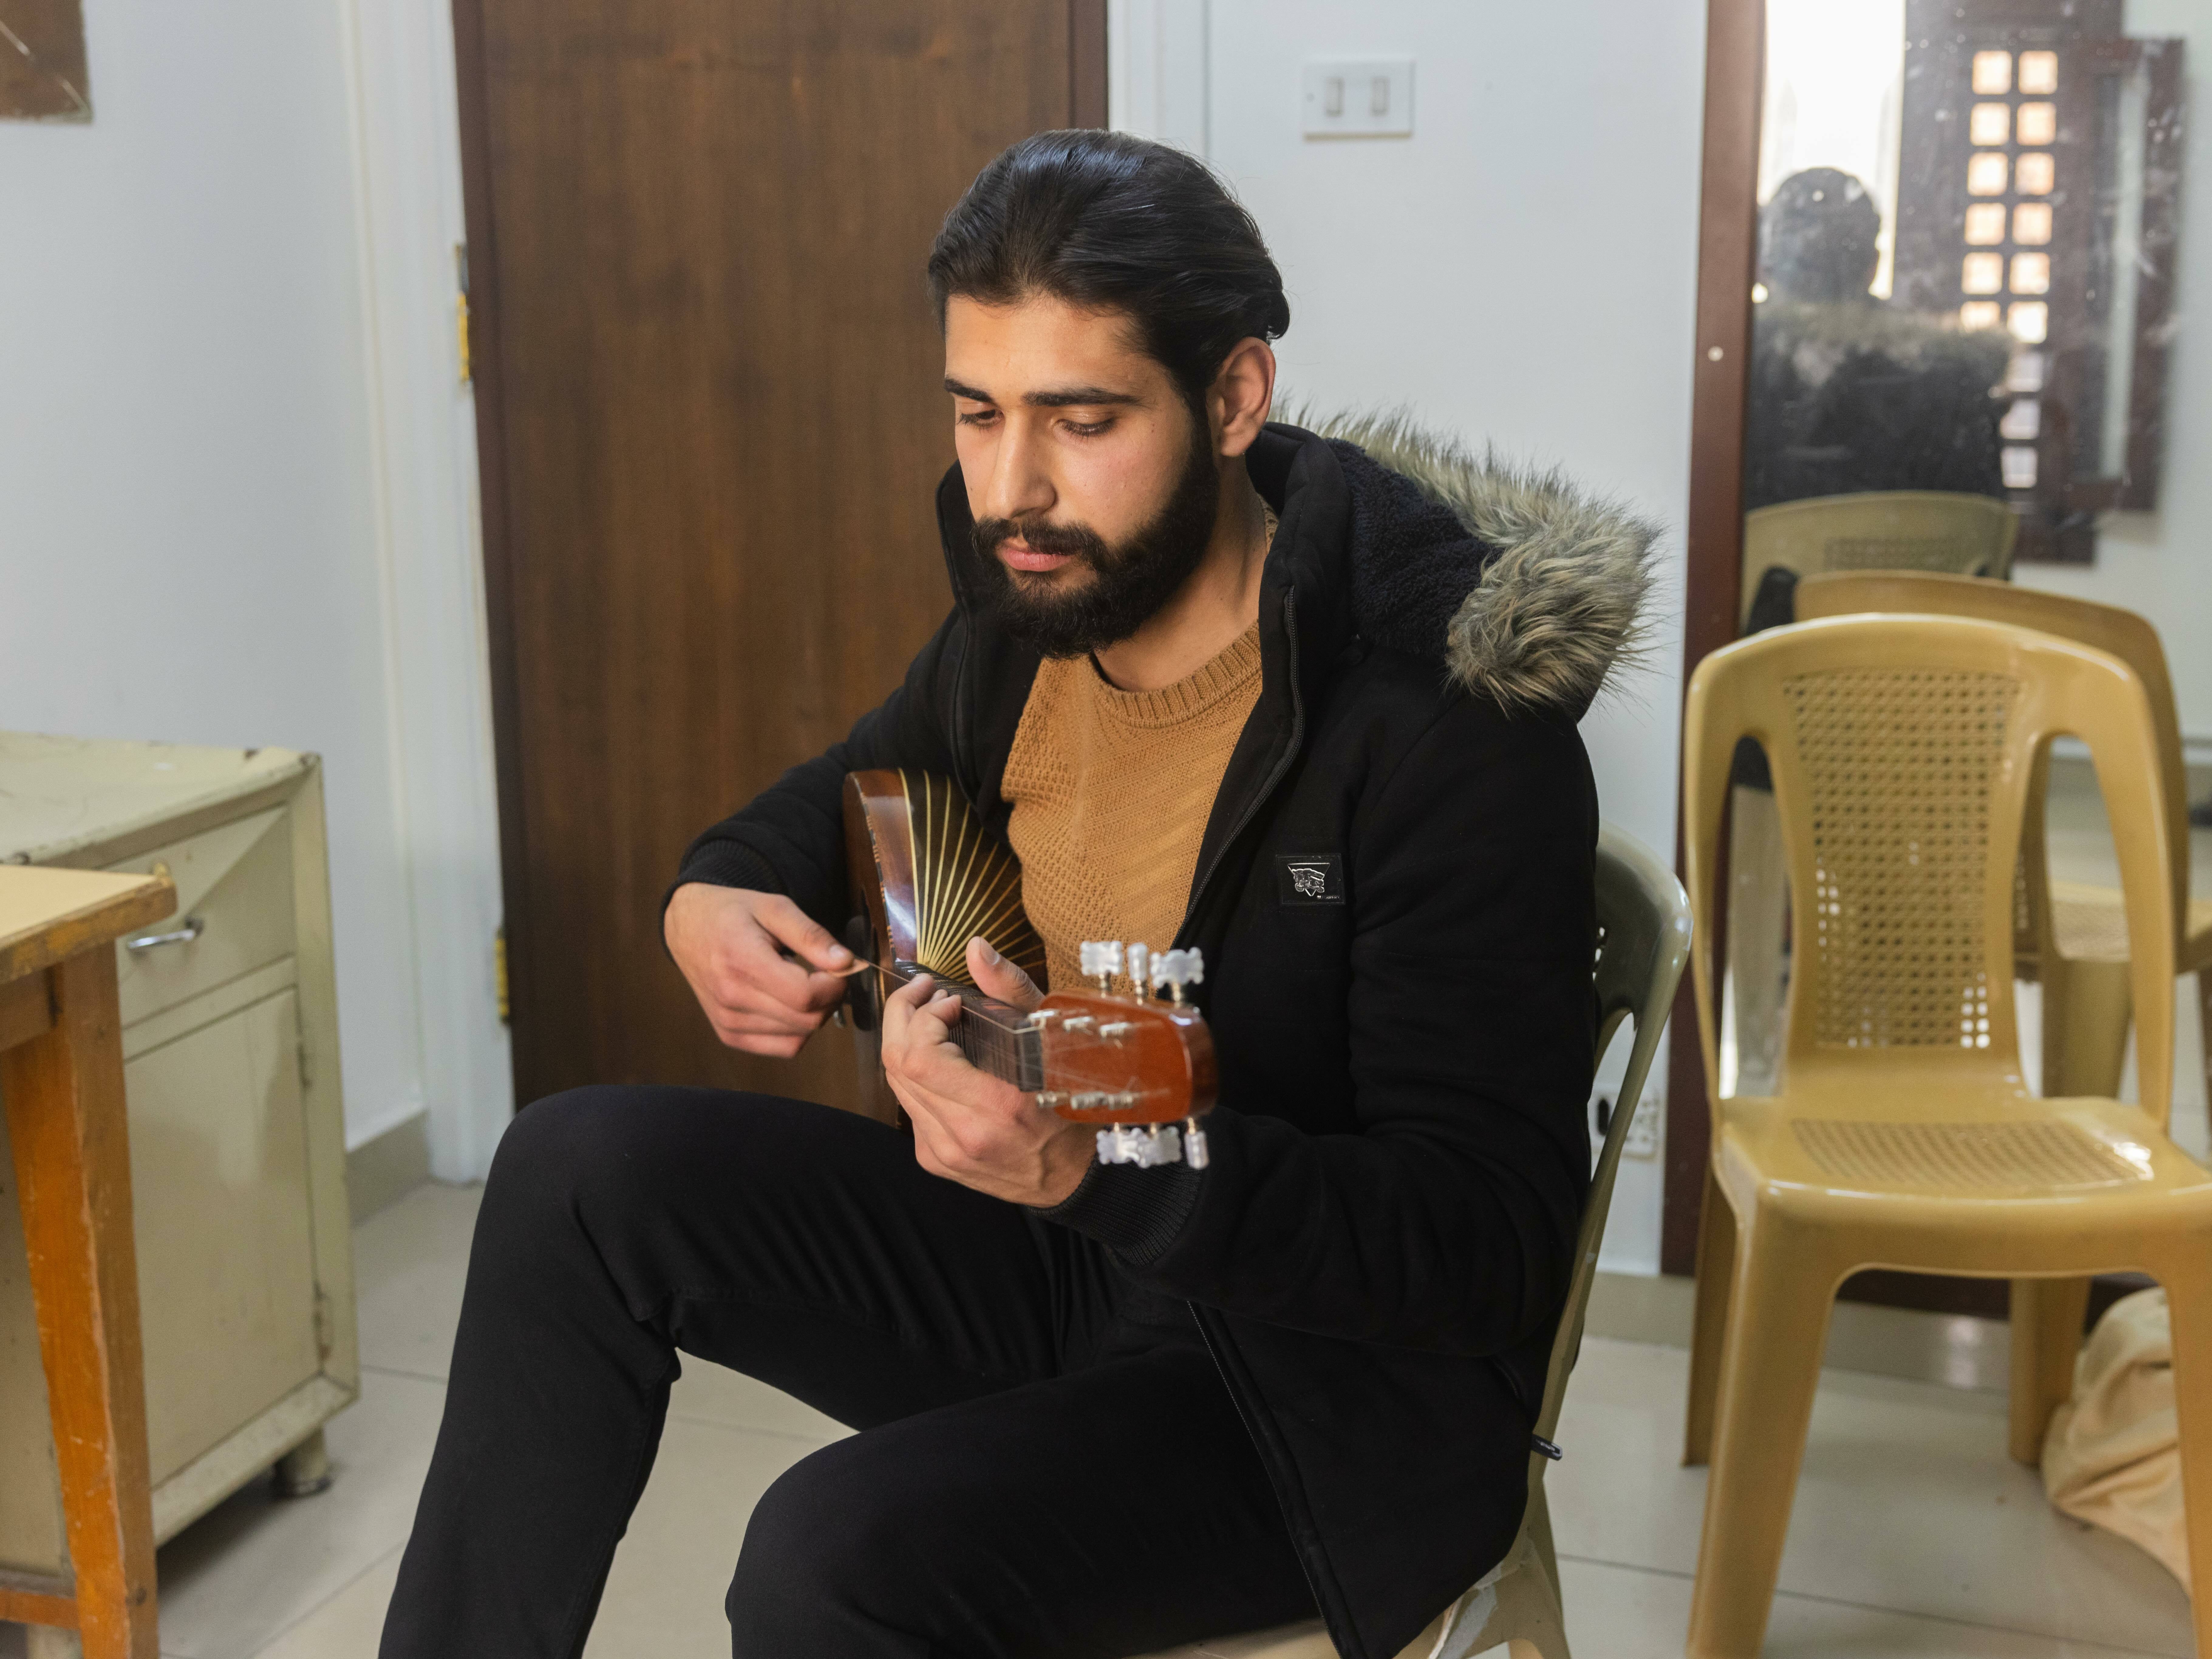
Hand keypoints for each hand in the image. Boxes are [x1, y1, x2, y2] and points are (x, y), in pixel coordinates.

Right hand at [665, 884, 850, 1056]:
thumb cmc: (733, 913)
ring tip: (800, 983)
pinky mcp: (729, 1036)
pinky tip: (788, 1003)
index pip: (805, 995)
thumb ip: (811, 935)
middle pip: (807, 1020)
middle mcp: (732, 998)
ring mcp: (728, 1022)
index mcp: (742, 962)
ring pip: (799, 1037)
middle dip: (830, 998)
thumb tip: (846, 962)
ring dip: (813, 1013)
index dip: (835, 984)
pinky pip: (783, 1047)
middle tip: (826, 973)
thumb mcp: (775, 908)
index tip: (839, 966)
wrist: (689, 928)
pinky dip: (797, 1030)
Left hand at [880, 937, 1091, 1205]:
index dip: (923, 1015)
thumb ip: (1011, 991)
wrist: (1072, 1177)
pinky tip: (938, 1061)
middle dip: (902, 1016)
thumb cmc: (1070, 1102)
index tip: (949, 999)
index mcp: (996, 1106)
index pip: (920, 1055)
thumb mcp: (1051, 1039)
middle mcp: (963, 1134)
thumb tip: (976, 948)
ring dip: (905, 1042)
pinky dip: (915, 1075)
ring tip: (930, 1019)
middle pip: (897, 1066)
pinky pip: (908, 1106)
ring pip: (895, 1085)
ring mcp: (943, 1151)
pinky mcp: (934, 1160)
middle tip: (923, 994)